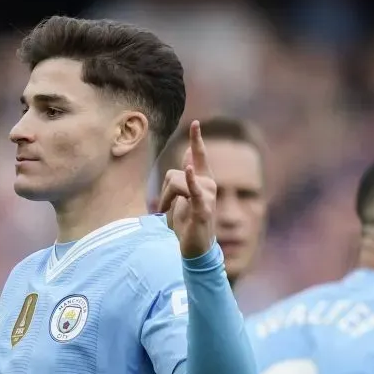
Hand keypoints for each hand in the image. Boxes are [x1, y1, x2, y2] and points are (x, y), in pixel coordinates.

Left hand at [157, 120, 217, 258]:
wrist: (196, 250)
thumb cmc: (189, 224)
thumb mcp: (186, 196)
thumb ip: (187, 176)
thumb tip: (188, 156)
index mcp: (204, 181)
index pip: (200, 156)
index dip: (196, 140)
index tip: (195, 124)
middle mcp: (209, 185)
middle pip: (174, 173)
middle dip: (164, 191)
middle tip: (165, 208)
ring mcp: (207, 196)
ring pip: (175, 182)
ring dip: (165, 200)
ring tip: (168, 213)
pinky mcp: (202, 209)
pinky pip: (193, 191)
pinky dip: (191, 181)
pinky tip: (190, 170)